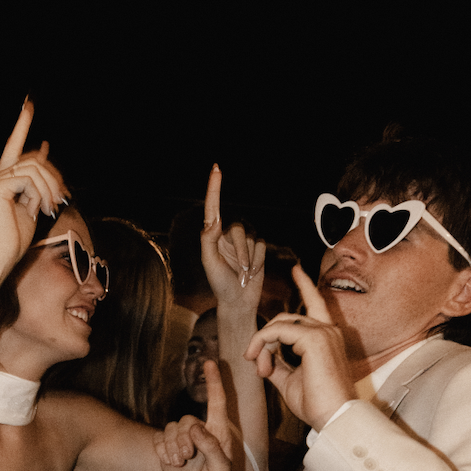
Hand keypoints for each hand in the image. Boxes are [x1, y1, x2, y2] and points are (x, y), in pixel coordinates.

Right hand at [0, 102, 67, 282]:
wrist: (3, 253)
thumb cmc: (17, 234)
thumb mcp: (35, 200)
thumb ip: (39, 177)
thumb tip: (45, 149)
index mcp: (6, 175)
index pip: (15, 144)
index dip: (22, 124)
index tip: (29, 103)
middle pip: (36, 159)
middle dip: (54, 177)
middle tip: (62, 200)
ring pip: (35, 168)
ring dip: (49, 189)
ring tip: (48, 209)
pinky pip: (30, 179)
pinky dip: (38, 195)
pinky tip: (33, 210)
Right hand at [156, 358, 233, 470]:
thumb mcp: (220, 469)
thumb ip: (211, 447)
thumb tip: (195, 428)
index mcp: (218, 434)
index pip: (216, 402)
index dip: (214, 382)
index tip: (210, 363)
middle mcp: (200, 434)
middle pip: (185, 419)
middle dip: (183, 439)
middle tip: (188, 459)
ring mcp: (183, 442)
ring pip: (171, 428)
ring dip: (172, 447)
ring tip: (180, 464)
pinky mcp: (167, 451)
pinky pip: (159, 439)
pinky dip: (162, 451)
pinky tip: (170, 464)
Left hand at [200, 166, 264, 315]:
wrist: (238, 302)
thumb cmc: (220, 284)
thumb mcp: (209, 264)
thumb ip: (208, 240)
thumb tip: (212, 220)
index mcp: (213, 236)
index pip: (213, 208)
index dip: (214, 188)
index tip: (216, 169)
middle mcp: (228, 235)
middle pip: (239, 230)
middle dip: (241, 252)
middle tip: (238, 272)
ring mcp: (243, 242)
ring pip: (252, 239)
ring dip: (249, 259)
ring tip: (243, 275)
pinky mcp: (257, 249)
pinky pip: (262, 246)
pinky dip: (258, 261)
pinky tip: (251, 273)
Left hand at [246, 264, 353, 429]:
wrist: (334, 419)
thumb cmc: (317, 405)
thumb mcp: (290, 381)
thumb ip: (278, 365)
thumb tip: (263, 359)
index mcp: (327, 337)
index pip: (315, 303)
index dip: (305, 285)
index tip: (296, 270)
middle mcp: (328, 331)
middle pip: (287, 318)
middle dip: (265, 337)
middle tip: (256, 363)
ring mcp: (323, 333)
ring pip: (280, 324)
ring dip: (262, 344)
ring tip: (259, 367)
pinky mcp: (315, 339)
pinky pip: (279, 331)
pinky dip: (264, 343)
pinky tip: (261, 362)